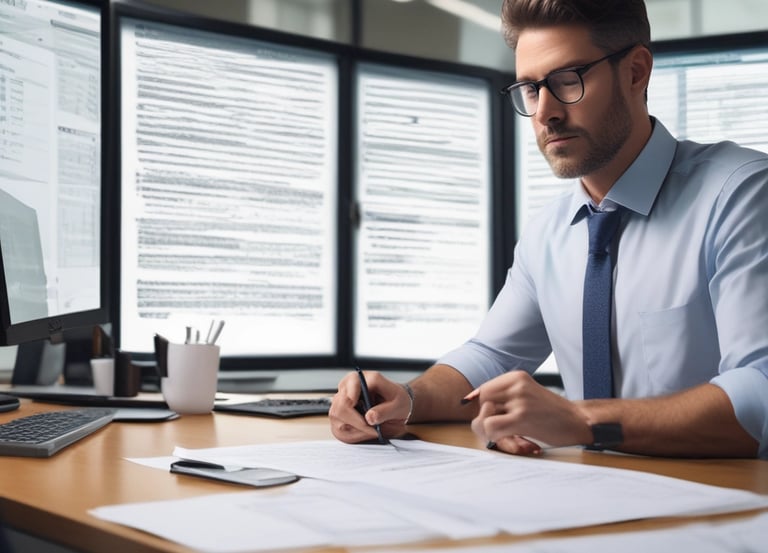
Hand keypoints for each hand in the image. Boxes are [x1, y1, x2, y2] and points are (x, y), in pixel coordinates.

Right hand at [329, 370, 410, 442]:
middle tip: (373, 430)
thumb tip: (369, 417)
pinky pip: (337, 425)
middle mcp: (349, 385)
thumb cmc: (397, 400)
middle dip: (356, 423)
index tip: (365, 421)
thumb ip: (385, 411)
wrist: (396, 404)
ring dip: (354, 429)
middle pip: (339, 407)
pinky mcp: (340, 409)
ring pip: (336, 416)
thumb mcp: (399, 405)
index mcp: (364, 378)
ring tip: (370, 431)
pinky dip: (351, 433)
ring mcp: (342, 397)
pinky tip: (364, 432)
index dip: (353, 406)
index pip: (349, 388)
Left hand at [468, 371, 591, 454]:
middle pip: (481, 404)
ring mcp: (519, 400)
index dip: (483, 409)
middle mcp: (516, 385)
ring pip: (483, 417)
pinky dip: (496, 438)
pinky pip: (491, 427)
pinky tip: (515, 441)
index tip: (492, 419)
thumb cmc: (551, 413)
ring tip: (510, 439)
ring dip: (491, 433)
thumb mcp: (526, 395)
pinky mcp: (521, 418)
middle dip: (486, 421)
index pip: (483, 391)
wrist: (578, 422)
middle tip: (502, 433)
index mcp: (516, 377)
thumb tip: (468, 399)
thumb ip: (502, 397)